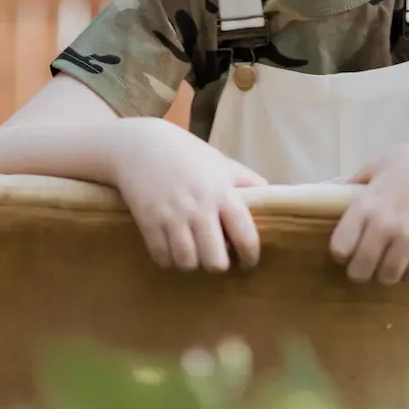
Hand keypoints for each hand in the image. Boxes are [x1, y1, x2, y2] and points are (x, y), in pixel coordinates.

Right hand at [112, 120, 265, 272]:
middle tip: (215, 256)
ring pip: (187, 263)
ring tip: (193, 253)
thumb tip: (269, 196)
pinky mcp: (148, 222)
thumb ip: (245, 181)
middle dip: (218, 264)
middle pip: (215, 260)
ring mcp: (172, 216)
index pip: (246, 236)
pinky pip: (162, 257)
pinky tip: (171, 248)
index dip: (251, 257)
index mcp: (222, 192)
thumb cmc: (185, 153)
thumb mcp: (220, 162)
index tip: (248, 262)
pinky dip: (168, 259)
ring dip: (192, 263)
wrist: (139, 144)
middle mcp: (199, 208)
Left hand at [329, 126, 408, 283]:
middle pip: (360, 269)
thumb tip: (335, 195)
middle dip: (358, 271)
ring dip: (385, 274)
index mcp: (367, 203)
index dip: (341, 252)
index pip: (340, 246)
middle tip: (364, 265)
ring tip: (388, 263)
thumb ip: (358, 182)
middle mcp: (386, 224)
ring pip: (388, 276)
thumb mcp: (381, 164)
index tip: (346, 249)